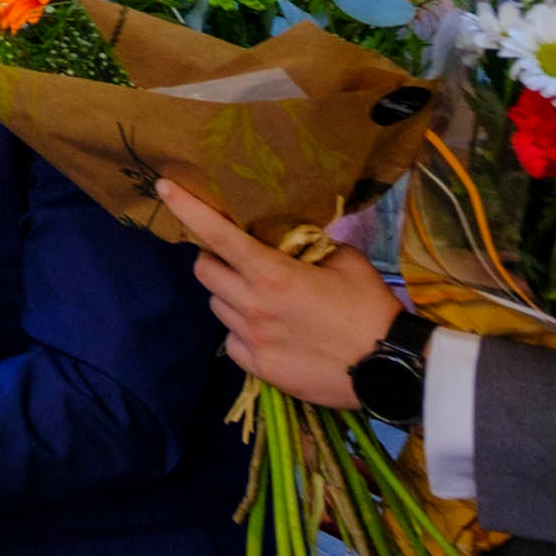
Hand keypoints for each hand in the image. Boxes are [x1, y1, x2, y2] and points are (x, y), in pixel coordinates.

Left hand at [161, 182, 403, 409]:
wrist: (391, 368)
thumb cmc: (371, 310)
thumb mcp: (347, 263)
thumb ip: (311, 249)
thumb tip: (295, 245)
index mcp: (273, 274)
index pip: (217, 235)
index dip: (187, 208)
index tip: (164, 187)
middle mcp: (252, 305)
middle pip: (204, 271)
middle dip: (215, 260)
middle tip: (240, 261)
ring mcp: (252, 339)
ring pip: (216, 306)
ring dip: (230, 296)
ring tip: (264, 301)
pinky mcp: (257, 368)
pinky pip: (231, 341)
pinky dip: (242, 332)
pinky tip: (271, 332)